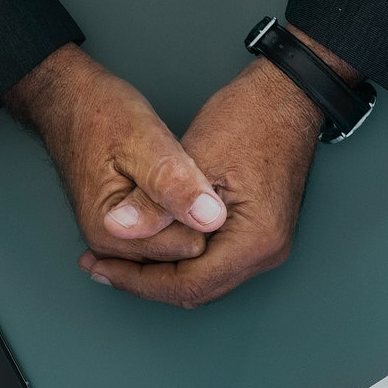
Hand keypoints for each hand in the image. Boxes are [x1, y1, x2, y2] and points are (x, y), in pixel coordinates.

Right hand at [5, 43, 226, 262]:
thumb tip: (210, 219)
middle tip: (177, 175)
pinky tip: (164, 192)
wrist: (69, 104)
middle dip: (193, 217)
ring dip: (183, 217)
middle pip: (185, 252)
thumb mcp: (144, 139)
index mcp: (114, 234)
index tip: (188, 175)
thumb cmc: (101, 116)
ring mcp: (116, 246)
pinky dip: (172, 219)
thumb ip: (174, 182)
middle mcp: (111, 250)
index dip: (201, 211)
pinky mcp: (122, 236)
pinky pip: (166, 240)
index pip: (192, 246)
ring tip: (168, 181)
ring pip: (178, 248)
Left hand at [79, 55, 320, 305]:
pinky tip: (152, 241)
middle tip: (99, 265)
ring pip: (204, 279)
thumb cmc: (250, 118)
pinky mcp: (260, 234)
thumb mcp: (194, 158)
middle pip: (197, 290)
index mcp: (255, 241)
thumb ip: (156, 202)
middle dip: (145, 281)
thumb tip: (119, 230)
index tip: (101, 267)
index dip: (138, 281)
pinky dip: (180, 257)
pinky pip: (214, 261)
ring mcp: (267, 246)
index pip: (188, 285)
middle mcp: (267, 253)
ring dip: (161, 272)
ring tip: (117, 255)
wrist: (287, 97)